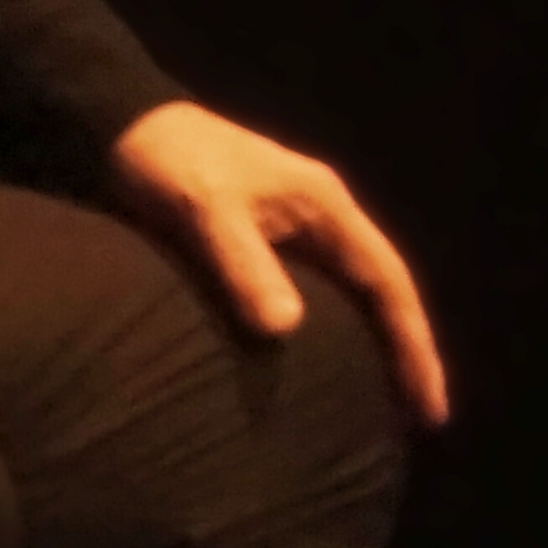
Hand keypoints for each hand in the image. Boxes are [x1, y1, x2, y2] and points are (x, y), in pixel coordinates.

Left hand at [107, 99, 450, 425]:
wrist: (117, 125)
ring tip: (381, 409)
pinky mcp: (258, 240)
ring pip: (348, 296)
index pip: (388, 282)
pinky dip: (327, 335)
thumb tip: (287, 328)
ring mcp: (290, 228)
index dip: (414, 345)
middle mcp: (318, 217)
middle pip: (378, 293)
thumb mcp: (205, 209)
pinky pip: (311, 296)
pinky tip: (317, 372)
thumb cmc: (166, 162)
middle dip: (403, 352)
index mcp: (323, 205)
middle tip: (419, 422)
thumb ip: (244, 262)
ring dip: (369, 346)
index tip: (430, 408)